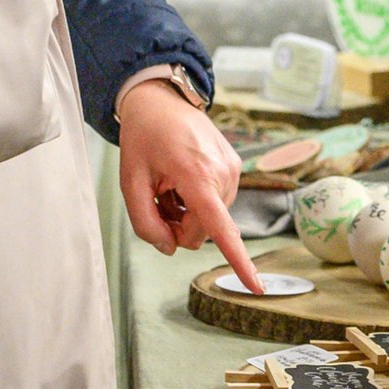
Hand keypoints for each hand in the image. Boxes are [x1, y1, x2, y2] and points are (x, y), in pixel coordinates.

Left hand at [117, 79, 262, 293]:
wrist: (160, 100)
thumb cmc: (143, 138)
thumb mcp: (130, 182)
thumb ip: (145, 224)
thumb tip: (170, 248)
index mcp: (196, 174)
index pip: (219, 227)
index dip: (238, 261)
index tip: (258, 288)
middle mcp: (222, 172)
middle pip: (202, 231)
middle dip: (178, 227)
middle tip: (157, 201)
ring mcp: (233, 168)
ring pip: (210, 220)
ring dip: (187, 212)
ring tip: (170, 184)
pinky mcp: (235, 166)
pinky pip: (217, 202)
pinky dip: (198, 200)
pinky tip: (183, 178)